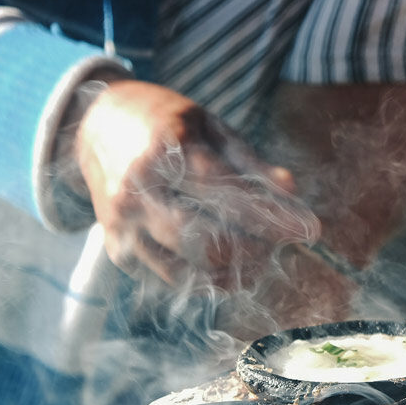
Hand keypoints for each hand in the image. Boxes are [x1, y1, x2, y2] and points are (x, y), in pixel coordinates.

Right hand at [72, 80, 321, 293]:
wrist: (95, 128)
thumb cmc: (165, 124)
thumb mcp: (210, 128)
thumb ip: (250, 164)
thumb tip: (292, 192)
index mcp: (164, 152)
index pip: (228, 195)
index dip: (273, 218)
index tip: (310, 231)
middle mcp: (138, 192)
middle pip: (211, 242)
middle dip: (256, 250)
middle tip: (278, 244)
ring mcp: (124, 227)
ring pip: (193, 269)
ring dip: (237, 270)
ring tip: (258, 255)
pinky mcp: (120, 253)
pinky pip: (175, 280)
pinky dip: (209, 277)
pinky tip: (227, 262)